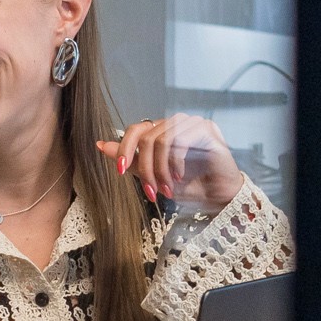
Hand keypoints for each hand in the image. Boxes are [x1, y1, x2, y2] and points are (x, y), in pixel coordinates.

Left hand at [107, 114, 241, 209]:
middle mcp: (175, 124)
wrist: (218, 196)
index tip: (120, 171)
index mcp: (162, 131)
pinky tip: (180, 176)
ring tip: (167, 188)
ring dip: (161, 170)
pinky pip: (180, 141)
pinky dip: (176, 163)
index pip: (135, 130)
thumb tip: (102, 146)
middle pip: (146, 138)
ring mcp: (191, 123)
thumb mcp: (153, 176)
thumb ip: (132, 161)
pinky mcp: (206, 129)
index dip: (124, 149)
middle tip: (151, 191)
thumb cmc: (190, 186)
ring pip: (161, 140)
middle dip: (146, 170)